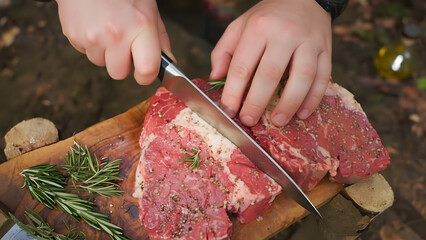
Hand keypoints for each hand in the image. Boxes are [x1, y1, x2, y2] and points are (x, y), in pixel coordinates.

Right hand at [56, 0, 174, 84]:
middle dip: (122, 64)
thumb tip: (169, 63)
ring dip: (105, 53)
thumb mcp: (149, 10)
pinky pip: (85, 52)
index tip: (144, 73)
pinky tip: (94, 25)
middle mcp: (116, 34)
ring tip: (106, 29)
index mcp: (140, 27)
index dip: (146, 76)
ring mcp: (92, 36)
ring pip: (100, 63)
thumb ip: (160, 39)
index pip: (147, 70)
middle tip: (123, 44)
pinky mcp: (74, 36)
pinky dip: (90, 44)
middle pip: (119, 74)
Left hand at [210, 0, 331, 126]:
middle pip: (270, 74)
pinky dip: (313, 99)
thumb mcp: (240, 25)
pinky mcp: (326, 50)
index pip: (243, 65)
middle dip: (257, 102)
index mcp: (259, 27)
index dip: (233, 92)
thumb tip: (215, 77)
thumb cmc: (267, 16)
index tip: (229, 110)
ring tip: (278, 122)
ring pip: (302, 77)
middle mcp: (285, 33)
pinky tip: (303, 114)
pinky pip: (322, 77)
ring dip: (289, 104)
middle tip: (249, 120)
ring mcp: (309, 41)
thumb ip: (224, 50)